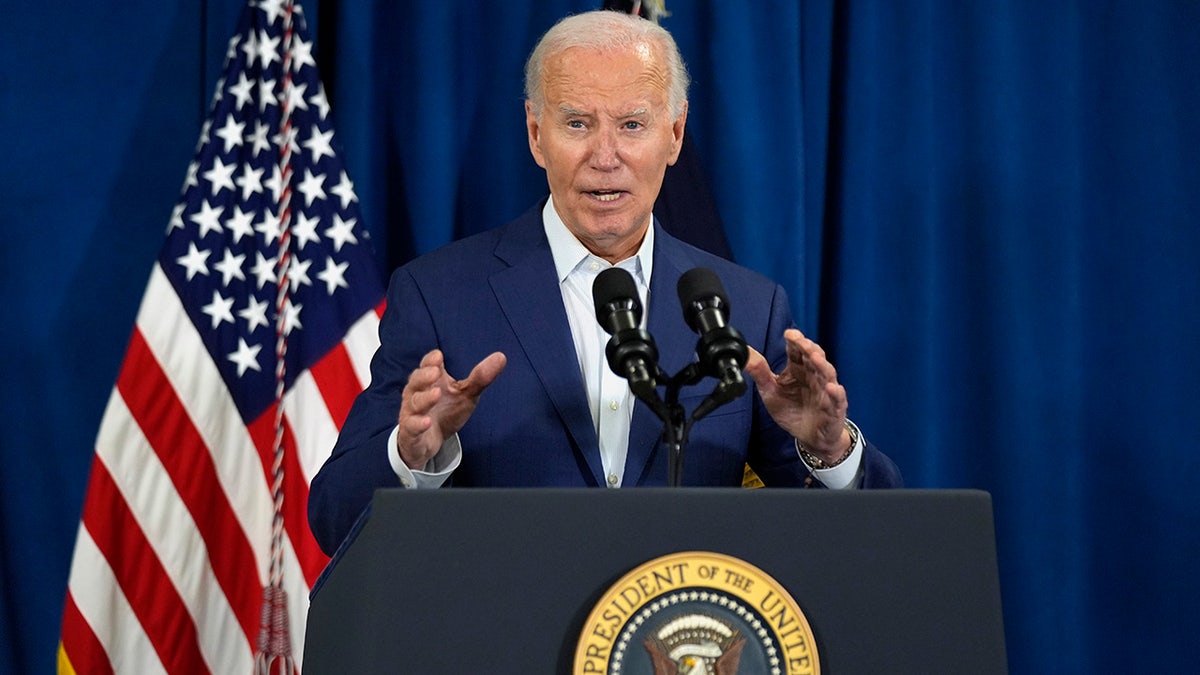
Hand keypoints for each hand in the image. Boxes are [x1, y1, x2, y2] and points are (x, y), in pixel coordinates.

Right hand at [396, 349, 505, 469]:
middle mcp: (417, 393)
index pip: (427, 365)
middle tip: (436, 372)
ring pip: (415, 402)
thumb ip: (480, 378)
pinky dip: (418, 424)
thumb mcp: (466, 394)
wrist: (429, 443)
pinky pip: (411, 426)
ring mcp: (412, 412)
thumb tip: (501, 356)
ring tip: (437, 394)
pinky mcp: (411, 432)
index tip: (439, 356)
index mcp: (430, 380)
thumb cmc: (446, 411)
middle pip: (416, 380)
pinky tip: (426, 422)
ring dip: (425, 398)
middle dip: (425, 375)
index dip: (431, 360)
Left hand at [744, 328, 851, 463]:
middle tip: (800, 341)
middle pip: (814, 357)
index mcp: (799, 370)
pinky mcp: (835, 408)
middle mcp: (814, 376)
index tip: (789, 334)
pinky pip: (837, 399)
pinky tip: (830, 388)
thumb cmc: (792, 411)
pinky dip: (835, 393)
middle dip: (808, 348)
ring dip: (822, 364)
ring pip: (827, 373)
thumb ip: (760, 373)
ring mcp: (826, 391)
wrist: (810, 438)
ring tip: (814, 357)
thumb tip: (745, 355)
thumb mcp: (770, 392)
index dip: (795, 341)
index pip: (798, 351)